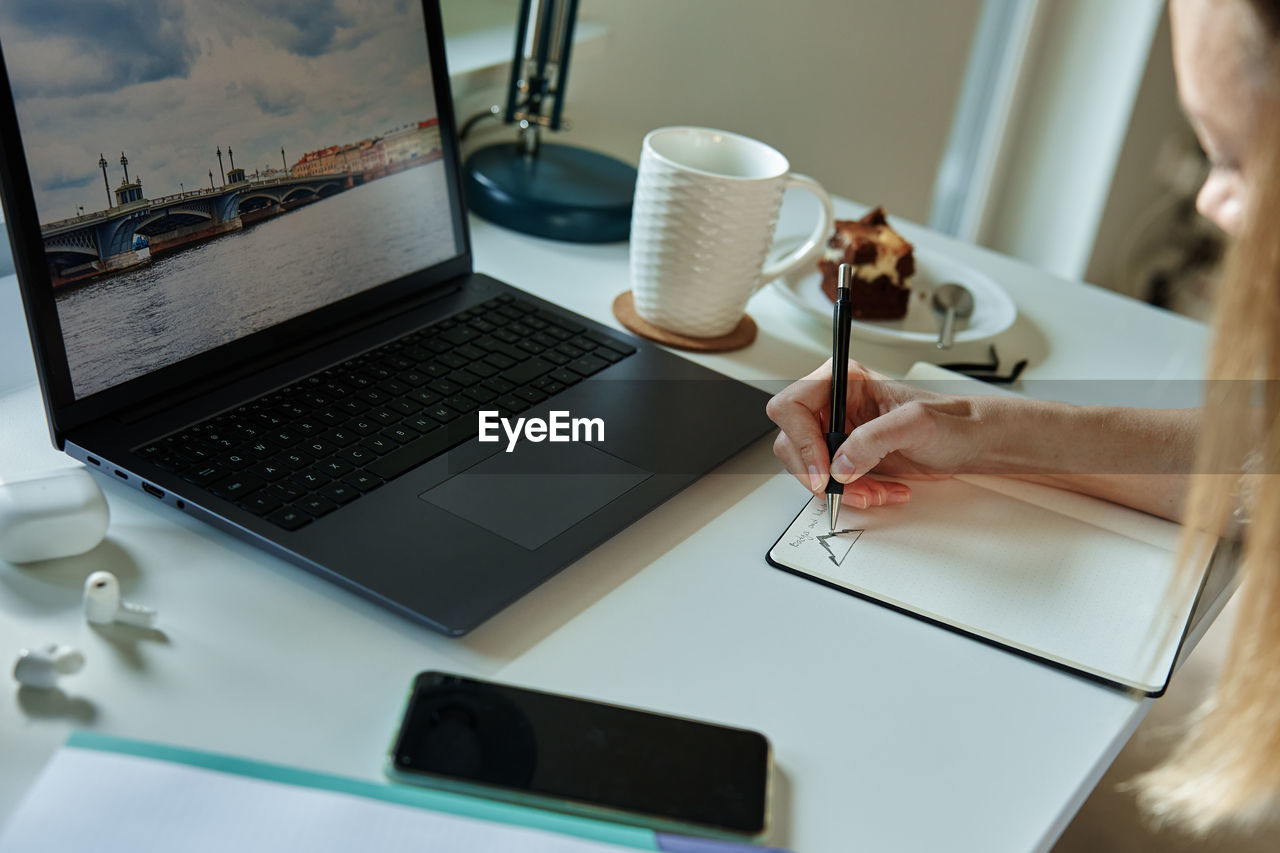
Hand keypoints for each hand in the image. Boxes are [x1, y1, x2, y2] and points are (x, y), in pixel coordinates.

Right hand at [765, 360, 990, 507]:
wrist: (972, 444)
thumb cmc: (953, 422)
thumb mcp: (916, 422)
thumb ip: (873, 438)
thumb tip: (839, 464)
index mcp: (844, 382)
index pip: (792, 405)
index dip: (801, 439)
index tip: (824, 469)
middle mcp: (834, 406)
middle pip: (793, 442)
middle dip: (820, 473)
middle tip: (847, 488)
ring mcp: (839, 434)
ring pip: (809, 469)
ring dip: (839, 490)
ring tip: (876, 492)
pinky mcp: (847, 460)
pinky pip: (830, 485)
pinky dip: (852, 496)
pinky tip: (882, 492)